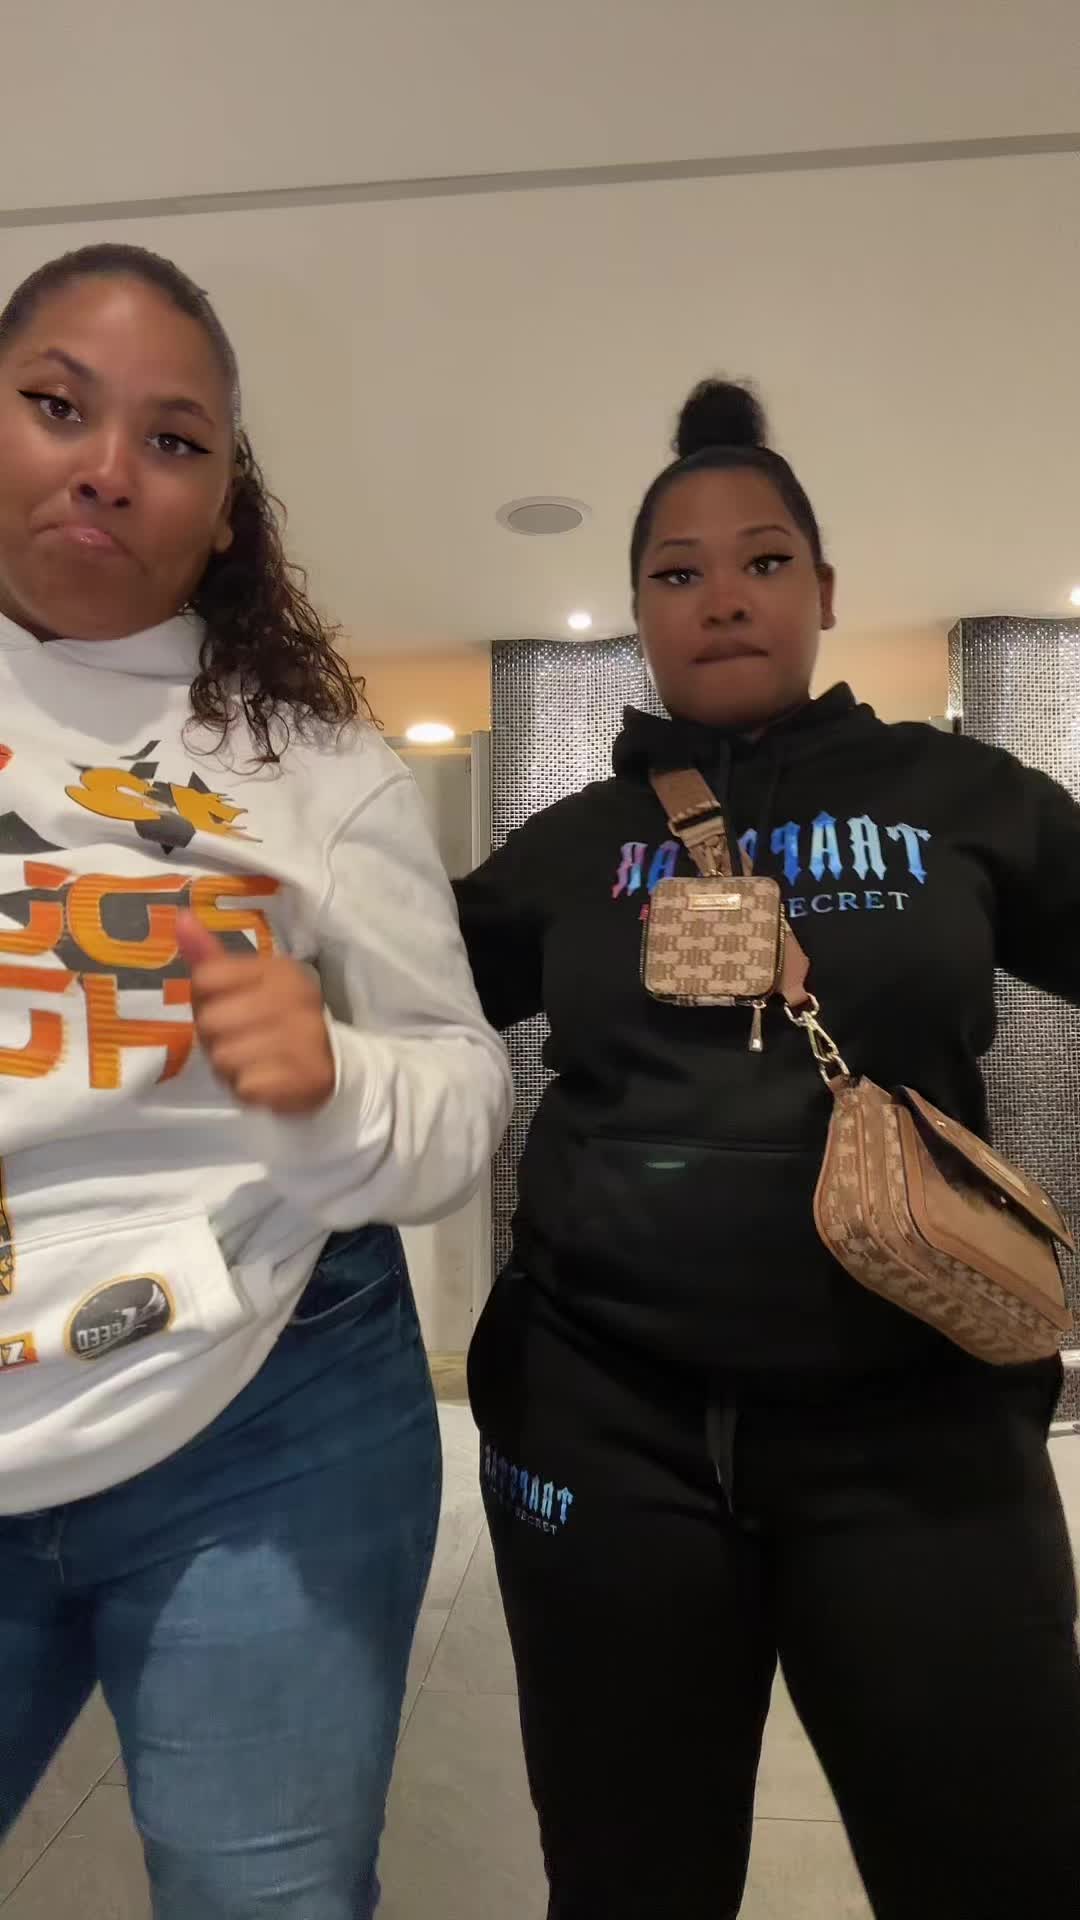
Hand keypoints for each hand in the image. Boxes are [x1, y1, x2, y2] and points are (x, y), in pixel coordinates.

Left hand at [176, 913, 336, 1115]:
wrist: (334, 1067)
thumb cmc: (279, 1021)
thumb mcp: (250, 983)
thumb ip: (211, 956)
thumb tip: (180, 918)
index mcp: (279, 970)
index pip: (206, 979)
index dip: (205, 1000)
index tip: (228, 1007)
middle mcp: (294, 997)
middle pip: (209, 1022)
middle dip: (215, 1040)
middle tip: (240, 1042)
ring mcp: (303, 1038)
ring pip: (224, 1057)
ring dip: (230, 1069)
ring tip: (253, 1063)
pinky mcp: (303, 1077)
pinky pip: (245, 1086)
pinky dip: (249, 1089)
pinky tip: (266, 1081)